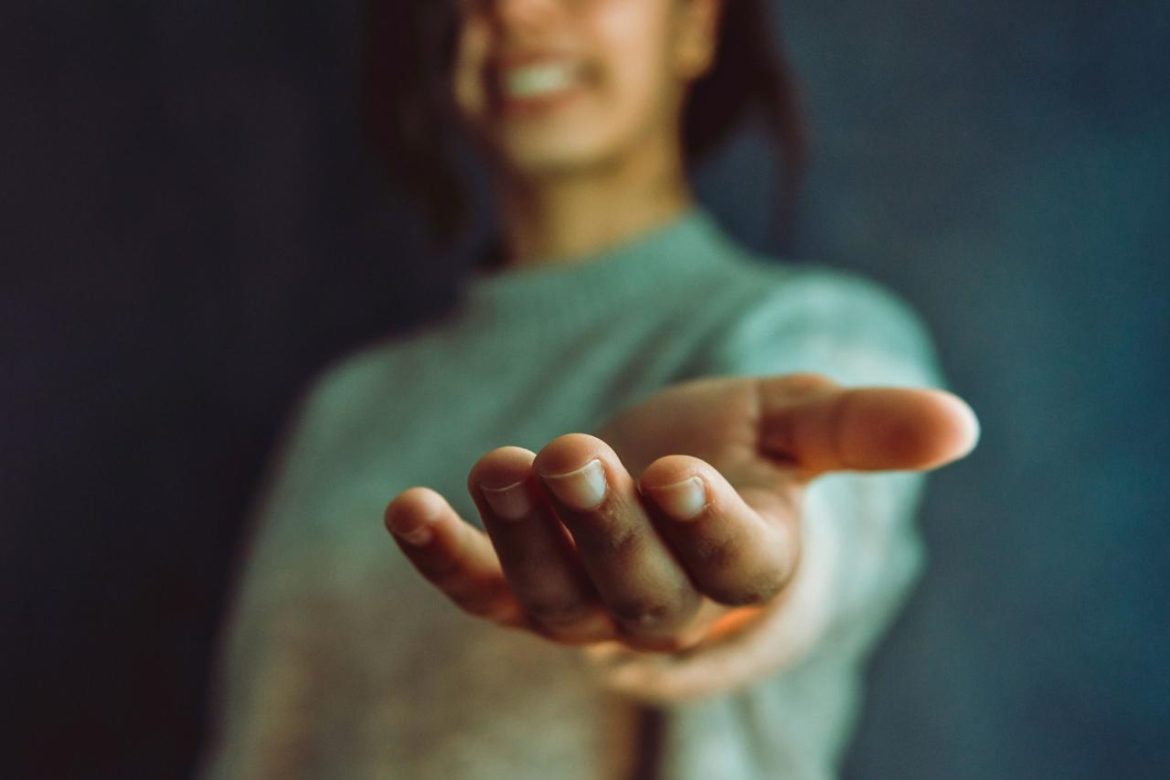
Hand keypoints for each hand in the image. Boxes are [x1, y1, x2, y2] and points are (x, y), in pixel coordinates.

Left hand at [383, 373, 978, 653]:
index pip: (735, 564)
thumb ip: (867, 427)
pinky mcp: (517, 588)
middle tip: (578, 458)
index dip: (708, 527)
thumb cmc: (737, 450)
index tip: (683, 473)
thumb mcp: (796, 423)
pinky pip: (478, 590)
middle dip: (606, 531)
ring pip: (554, 597)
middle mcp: (666, 601)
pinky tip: (405, 507)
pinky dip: (441, 557)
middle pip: (639, 593)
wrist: (655, 479)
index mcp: (745, 561)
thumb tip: (963, 424)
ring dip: (521, 536)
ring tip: (503, 465)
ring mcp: (586, 604)